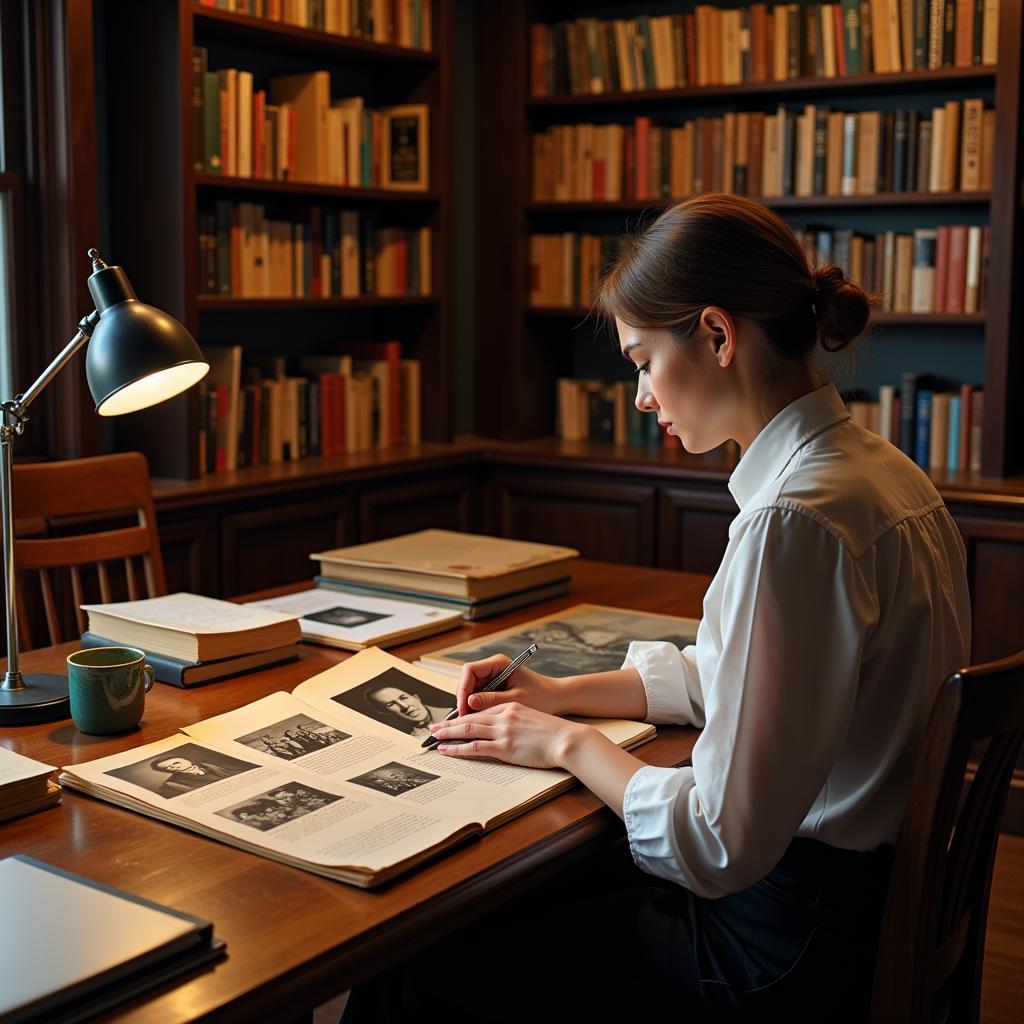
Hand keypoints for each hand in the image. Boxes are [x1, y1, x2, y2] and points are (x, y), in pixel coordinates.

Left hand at [429, 702, 586, 770]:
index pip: (481, 710)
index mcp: (511, 707)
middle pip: (470, 717)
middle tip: (434, 727)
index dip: (464, 715)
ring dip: (448, 733)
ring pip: (468, 729)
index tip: (453, 720)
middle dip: (450, 722)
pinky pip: (474, 747)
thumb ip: (515, 720)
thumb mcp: (532, 719)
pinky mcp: (504, 748)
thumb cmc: (554, 733)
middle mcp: (504, 716)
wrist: (566, 739)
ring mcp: (503, 731)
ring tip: (435, 736)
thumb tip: (503, 730)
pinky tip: (446, 749)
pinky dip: (457, 748)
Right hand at [456, 654, 567, 716]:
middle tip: (463, 718)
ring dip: (469, 705)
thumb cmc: (542, 696)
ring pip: (471, 690)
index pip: (470, 670)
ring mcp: (494, 678)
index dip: (463, 689)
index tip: (463, 707)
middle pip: (467, 680)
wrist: (557, 698)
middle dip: (464, 699)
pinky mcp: (495, 688)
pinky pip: (479, 696)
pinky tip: (478, 720)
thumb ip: (491, 700)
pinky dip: (477, 708)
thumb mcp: (516, 700)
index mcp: (499, 663)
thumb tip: (469, 702)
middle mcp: (494, 668)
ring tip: (469, 721)